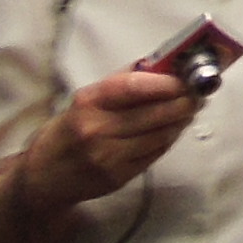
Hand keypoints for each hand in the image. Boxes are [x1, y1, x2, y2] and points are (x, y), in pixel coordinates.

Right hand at [26, 68, 198, 208]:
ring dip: (181, 121)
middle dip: (183, 101)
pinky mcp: (118, 177)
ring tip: (191, 109)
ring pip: (159, 135)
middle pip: (153, 113)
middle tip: (199, 93)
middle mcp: (98, 130)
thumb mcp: (85, 99)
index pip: (133, 88)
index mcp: (89, 103)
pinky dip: (168, 140)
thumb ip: (121, 82)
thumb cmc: (67, 130)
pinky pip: (154, 154)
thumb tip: (160, 64)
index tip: (186, 77)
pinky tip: (174, 129)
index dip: (165, 82)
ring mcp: (108, 157)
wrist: (42, 178)